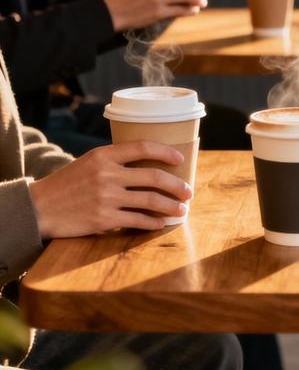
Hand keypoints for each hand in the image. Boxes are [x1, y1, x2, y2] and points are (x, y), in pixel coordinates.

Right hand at [30, 142, 191, 237]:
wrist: (40, 208)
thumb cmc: (68, 184)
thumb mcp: (88, 162)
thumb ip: (114, 161)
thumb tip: (148, 163)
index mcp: (104, 155)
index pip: (142, 147)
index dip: (166, 152)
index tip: (181, 159)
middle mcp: (107, 174)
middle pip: (153, 177)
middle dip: (177, 185)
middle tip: (188, 191)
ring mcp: (106, 197)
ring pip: (150, 201)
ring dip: (171, 206)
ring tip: (181, 209)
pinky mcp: (104, 219)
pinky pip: (137, 220)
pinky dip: (153, 222)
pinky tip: (161, 223)